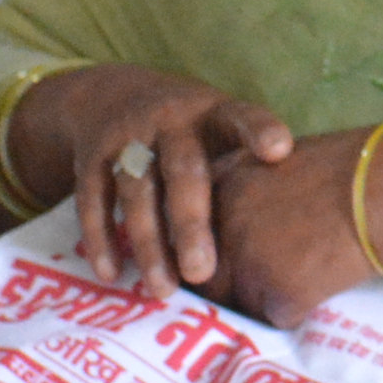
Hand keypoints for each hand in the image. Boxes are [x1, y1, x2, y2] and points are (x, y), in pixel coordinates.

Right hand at [32, 65, 302, 299]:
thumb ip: (245, 168)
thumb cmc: (186, 130)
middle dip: (192, 223)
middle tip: (203, 272)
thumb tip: (293, 240)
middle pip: (184, 170)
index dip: (259, 131)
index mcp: (213, 112)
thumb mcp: (217, 129)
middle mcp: (171, 120)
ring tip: (163, 289)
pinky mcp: (89, 156)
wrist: (107, 93)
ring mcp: (127, 136)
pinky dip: (102, 238)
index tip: (279, 150)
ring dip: (149, 243)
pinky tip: (113, 274)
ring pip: (137, 191)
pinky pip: (93, 201)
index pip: (240, 118)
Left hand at [187, 123, 382, 331]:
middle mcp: (221, 224)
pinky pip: (279, 318)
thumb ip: (249, 192)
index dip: (211, 255)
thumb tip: (241, 228)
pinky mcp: (279, 293)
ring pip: (243, 303)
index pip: (192, 239)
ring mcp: (248, 262)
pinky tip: (326, 284)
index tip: (224, 264)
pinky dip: (301, 309)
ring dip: (268, 300)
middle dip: (233, 285)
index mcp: (220, 185)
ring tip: (305, 279)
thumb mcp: (283, 162)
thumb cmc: (354, 166)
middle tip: (268, 281)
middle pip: (209, 277)